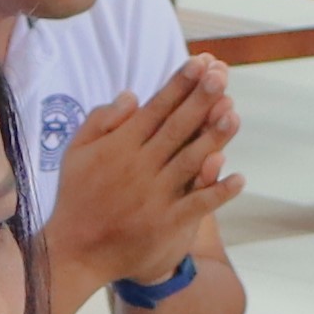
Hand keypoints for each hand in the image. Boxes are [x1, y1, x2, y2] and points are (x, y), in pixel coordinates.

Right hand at [48, 71, 241, 296]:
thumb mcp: (76, 151)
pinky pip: (196, 204)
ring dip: (213, 138)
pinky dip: (217, 192)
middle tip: (221, 75)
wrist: (74, 251)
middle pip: (176, 127)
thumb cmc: (76, 196)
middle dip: (200, 100)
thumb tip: (133, 94)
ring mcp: (154, 195)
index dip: (179, 84)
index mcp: (120, 145)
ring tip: (234, 114)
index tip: (199, 62)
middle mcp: (139, 166)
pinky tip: (238, 178)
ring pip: (189, 160)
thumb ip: (101, 120)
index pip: (156, 108)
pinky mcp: (164, 223)